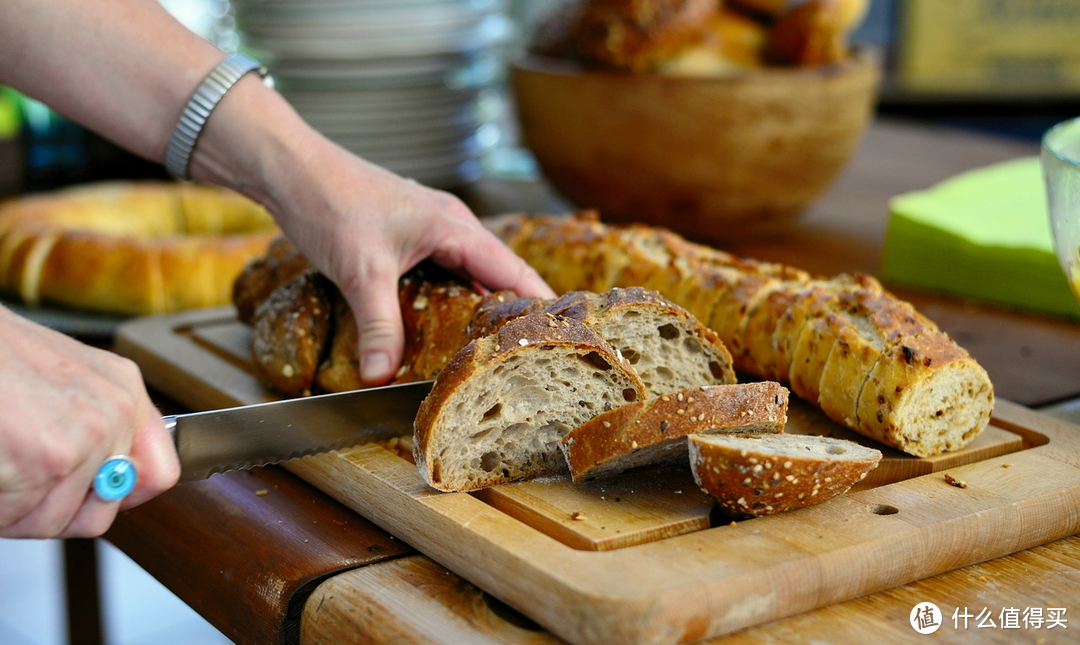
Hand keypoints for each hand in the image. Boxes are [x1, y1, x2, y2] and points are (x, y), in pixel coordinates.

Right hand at [0, 307, 179, 537]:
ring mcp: (86, 437)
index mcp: (124, 392)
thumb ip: (96, 424)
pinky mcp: (48, 458)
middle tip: (20, 489)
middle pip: (98, 514)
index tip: (90, 502)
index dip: (119, 500)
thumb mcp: (66, 378)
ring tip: (2, 470)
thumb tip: (106, 484)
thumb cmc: (0, 357)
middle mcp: (116, 413)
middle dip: (51, 512)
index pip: (160, 475)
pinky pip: (16, 517)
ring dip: (16, 512)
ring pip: (53, 522)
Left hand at [195, 112, 555, 384]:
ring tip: (499, 343)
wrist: (291, 169)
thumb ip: (378, 327)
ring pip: (473, 269)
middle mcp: (451, 223)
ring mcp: (431, 225)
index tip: (562, 334)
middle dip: (516, 308)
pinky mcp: (410, 232)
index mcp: (454, 227)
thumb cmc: (329, 203)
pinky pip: (449, 266)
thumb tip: (381, 377)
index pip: (513, 269)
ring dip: (485, 301)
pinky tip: (449, 319)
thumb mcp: (360, 273)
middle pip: (499, 270)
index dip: (539, 302)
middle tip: (534, 350)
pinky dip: (457, 293)